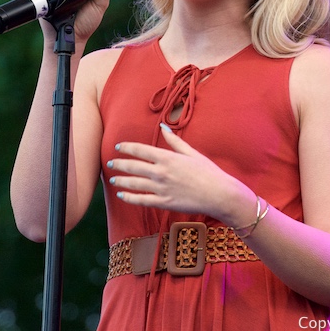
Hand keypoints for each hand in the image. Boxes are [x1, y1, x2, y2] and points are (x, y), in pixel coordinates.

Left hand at [107, 125, 256, 226]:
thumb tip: (164, 127)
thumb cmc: (208, 171)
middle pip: (134, 167)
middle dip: (119, 164)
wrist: (219, 194)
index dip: (127, 148)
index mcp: (168, 158)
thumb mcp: (192, 153)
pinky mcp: (165, 203)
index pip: (140, 150)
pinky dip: (130, 197)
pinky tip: (122, 195)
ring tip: (112, 179)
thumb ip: (175, 141)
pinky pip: (142, 200)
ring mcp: (162, 189)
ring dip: (121, 181)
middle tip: (110, 163)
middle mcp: (162, 173)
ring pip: (135, 184)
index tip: (118, 147)